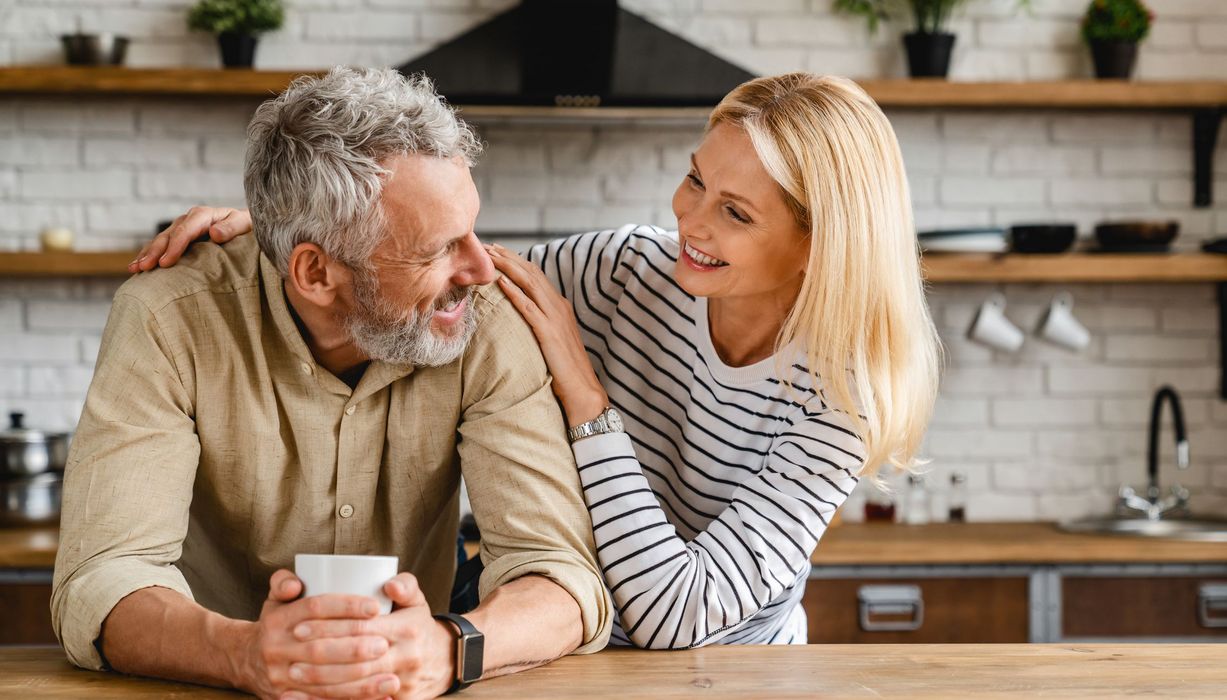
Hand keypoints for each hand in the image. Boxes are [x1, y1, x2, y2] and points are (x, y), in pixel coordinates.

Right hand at [129, 206, 251, 272]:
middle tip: (144, 267)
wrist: (246, 225)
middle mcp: (189, 219)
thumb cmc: (247, 226)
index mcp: (204, 215)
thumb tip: (215, 233)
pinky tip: (136, 267)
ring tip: (135, 268)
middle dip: (155, 251)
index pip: (186, 230)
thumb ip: (232, 228)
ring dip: (147, 254)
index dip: (175, 246)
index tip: (166, 262)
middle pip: (169, 235)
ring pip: (161, 240)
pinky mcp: (179, 237)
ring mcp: (182, 227)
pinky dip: (149, 255)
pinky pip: (161, 246)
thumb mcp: (245, 224)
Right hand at [236, 569, 397, 699]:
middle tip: (385, 644)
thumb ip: (284, 582)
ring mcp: (280, 677)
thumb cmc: (275, 623)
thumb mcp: (275, 598)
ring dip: (360, 682)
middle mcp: (276, 649)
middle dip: (355, 648)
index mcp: (278, 619)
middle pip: (320, 648)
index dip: (346, 607)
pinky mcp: (287, 698)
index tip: (375, 607)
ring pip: (323, 681)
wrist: (245, 660)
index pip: (315, 608)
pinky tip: (378, 699)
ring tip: (392, 678)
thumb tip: (295, 584)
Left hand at [284, 573, 455, 699]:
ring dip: (321, 682)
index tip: (299, 626)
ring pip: (356, 685)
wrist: (446, 660)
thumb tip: (389, 583)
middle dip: (319, 657)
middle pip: (355, 659)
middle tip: (291, 652)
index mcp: (407, 629)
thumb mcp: (417, 601)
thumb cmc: (419, 626)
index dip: (328, 627)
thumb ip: (406, 584)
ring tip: (293, 674)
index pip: (361, 628)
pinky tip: (310, 698)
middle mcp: (406, 657)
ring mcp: (404, 682)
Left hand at [486, 244, 608, 425]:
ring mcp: (555, 318)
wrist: (582, 388)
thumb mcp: (553, 338)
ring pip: (529, 283)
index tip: (496, 251)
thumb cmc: (565, 368)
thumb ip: (541, 322)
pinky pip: (529, 307)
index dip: (516, 260)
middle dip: (508, 257)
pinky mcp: (549, 332)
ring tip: (490, 256)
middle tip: (487, 245)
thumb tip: (522, 315)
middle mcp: (558, 306)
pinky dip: (515, 292)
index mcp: (560, 305)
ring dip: (508, 267)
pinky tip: (501, 282)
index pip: (535, 275)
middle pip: (531, 272)